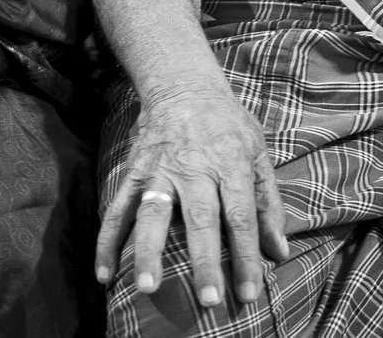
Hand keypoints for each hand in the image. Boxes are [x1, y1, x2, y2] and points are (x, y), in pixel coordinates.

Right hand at [96, 81, 291, 313]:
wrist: (181, 84)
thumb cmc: (227, 124)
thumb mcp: (258, 152)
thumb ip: (268, 203)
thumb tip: (279, 251)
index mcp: (230, 164)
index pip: (240, 216)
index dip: (246, 256)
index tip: (248, 293)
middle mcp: (194, 169)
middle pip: (200, 219)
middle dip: (204, 262)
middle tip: (209, 300)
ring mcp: (159, 170)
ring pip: (152, 214)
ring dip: (148, 252)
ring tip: (148, 287)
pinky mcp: (134, 172)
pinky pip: (117, 209)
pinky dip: (107, 241)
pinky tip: (104, 274)